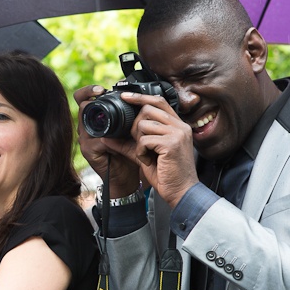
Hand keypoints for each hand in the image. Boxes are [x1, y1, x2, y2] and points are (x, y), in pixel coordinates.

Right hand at [74, 85, 139, 197]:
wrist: (126, 177)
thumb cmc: (128, 153)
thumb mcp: (128, 130)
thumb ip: (127, 116)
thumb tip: (137, 96)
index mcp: (94, 121)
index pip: (82, 99)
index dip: (88, 91)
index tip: (101, 89)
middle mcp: (85, 129)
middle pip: (82, 107)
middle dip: (92, 99)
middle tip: (105, 96)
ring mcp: (85, 140)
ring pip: (88, 122)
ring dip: (106, 120)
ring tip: (120, 120)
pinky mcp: (89, 152)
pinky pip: (98, 140)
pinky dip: (112, 139)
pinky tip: (122, 140)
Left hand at [122, 91, 198, 208]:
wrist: (181, 192)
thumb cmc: (167, 175)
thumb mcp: (146, 155)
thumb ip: (129, 143)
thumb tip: (108, 137)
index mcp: (177, 126)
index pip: (158, 102)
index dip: (140, 97)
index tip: (125, 97)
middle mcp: (180, 126)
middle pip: (148, 109)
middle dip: (136, 125)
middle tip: (140, 144)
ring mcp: (177, 133)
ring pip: (144, 125)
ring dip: (139, 143)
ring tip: (147, 156)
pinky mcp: (172, 143)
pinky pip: (144, 140)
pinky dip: (141, 152)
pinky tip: (149, 161)